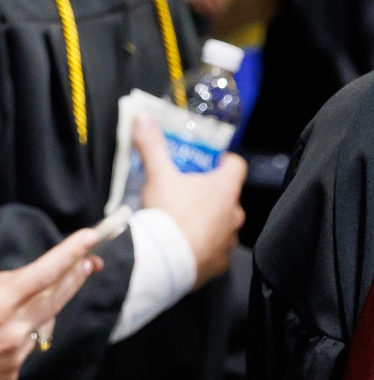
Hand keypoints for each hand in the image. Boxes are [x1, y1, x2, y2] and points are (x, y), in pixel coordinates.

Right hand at [0, 231, 104, 379]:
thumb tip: (15, 280)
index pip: (43, 272)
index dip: (69, 253)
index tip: (91, 237)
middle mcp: (11, 331)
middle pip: (55, 298)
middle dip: (75, 276)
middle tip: (92, 260)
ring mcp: (14, 357)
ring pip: (41, 325)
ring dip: (45, 308)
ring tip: (42, 295)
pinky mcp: (9, 378)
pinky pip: (24, 349)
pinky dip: (20, 336)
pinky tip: (0, 335)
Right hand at [135, 114, 245, 283]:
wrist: (164, 261)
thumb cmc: (168, 212)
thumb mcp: (157, 175)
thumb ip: (151, 145)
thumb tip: (142, 116)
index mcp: (225, 188)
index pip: (237, 166)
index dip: (223, 162)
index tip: (208, 164)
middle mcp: (235, 213)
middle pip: (228, 197)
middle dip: (212, 196)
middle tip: (186, 195)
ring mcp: (229, 240)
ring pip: (223, 225)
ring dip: (209, 223)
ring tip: (183, 225)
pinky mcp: (220, 263)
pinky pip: (215, 251)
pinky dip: (204, 248)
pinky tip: (185, 249)